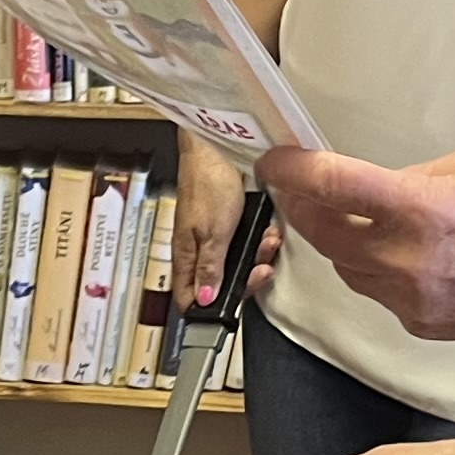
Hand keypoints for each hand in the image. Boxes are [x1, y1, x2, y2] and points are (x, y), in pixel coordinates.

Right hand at [174, 139, 277, 303]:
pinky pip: (248, 242)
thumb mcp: (212, 233)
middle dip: (247, 278)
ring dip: (259, 256)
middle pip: (222, 283)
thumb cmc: (207, 181)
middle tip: (260, 269)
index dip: (211, 308)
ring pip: (239, 263)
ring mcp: (215, 236)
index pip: (190, 298)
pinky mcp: (231, 222)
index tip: (234, 304)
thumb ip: (209, 269)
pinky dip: (261, 239)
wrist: (217, 146)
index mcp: (186, 256)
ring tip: (268, 242)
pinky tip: (268, 231)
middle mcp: (199, 249)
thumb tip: (203, 300)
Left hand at [260, 144, 454, 345]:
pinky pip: (380, 293)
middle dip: (304, 208)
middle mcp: (410, 261)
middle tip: (299, 187)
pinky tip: (400, 253)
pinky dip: (377, 270)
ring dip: (341, 242)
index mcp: (422, 210)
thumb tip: (376, 191)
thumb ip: (414, 179)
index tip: (275, 162)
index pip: (331, 188)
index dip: (291, 172)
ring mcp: (415, 301)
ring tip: (353, 217)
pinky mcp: (424, 327)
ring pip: (348, 269)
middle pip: (325, 235)